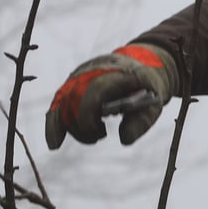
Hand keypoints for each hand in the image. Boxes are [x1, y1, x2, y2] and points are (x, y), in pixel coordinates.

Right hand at [45, 43, 177, 148]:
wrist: (141, 65)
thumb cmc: (147, 88)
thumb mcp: (153, 105)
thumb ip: (141, 122)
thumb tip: (123, 140)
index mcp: (118, 71)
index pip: (94, 88)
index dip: (89, 113)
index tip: (99, 133)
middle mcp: (95, 69)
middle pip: (74, 96)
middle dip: (81, 124)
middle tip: (99, 136)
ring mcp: (82, 73)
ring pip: (63, 100)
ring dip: (71, 126)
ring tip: (95, 136)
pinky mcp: (73, 82)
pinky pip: (59, 102)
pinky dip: (54, 123)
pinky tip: (55, 143)